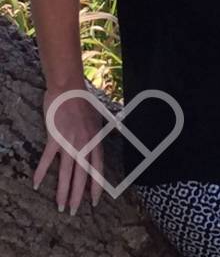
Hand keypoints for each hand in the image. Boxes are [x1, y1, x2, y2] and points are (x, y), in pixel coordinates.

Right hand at [34, 85, 104, 214]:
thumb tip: (102, 143)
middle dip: (78, 195)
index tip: (94, 201)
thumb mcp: (97, 118)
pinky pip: (48, 159)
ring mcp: (69, 141)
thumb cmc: (82, 101)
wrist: (68, 88)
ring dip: (63, 191)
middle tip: (73, 212)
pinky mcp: (54, 137)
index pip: (98, 168)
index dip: (97, 186)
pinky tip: (37, 184)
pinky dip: (42, 172)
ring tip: (60, 206)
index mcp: (95, 139)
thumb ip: (97, 134)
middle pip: (82, 175)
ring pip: (66, 172)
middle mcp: (84, 143)